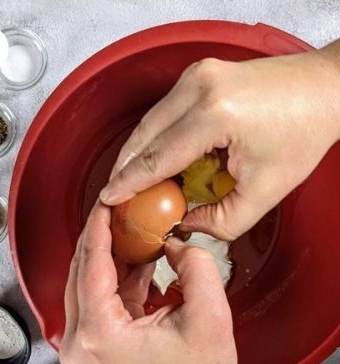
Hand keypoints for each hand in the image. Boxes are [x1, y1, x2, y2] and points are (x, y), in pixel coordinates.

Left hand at [59, 201, 237, 363]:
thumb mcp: (211, 314)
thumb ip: (194, 265)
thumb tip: (170, 242)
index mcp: (100, 333)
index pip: (92, 265)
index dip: (99, 227)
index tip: (106, 199)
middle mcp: (77, 342)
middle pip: (80, 272)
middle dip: (101, 238)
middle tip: (120, 209)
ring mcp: (78, 348)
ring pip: (84, 285)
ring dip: (108, 258)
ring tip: (132, 231)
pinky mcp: (88, 350)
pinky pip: (95, 303)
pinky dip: (114, 281)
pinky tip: (137, 264)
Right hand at [100, 46, 339, 239]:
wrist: (325, 90)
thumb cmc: (303, 132)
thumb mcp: (266, 192)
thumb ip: (222, 221)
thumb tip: (187, 225)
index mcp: (214, 114)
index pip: (157, 157)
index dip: (129, 184)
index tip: (108, 200)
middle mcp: (198, 86)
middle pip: (143, 136)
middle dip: (125, 169)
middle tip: (115, 196)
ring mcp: (196, 75)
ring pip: (149, 122)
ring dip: (137, 153)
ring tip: (130, 184)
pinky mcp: (198, 75)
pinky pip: (163, 112)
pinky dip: (155, 138)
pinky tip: (154, 160)